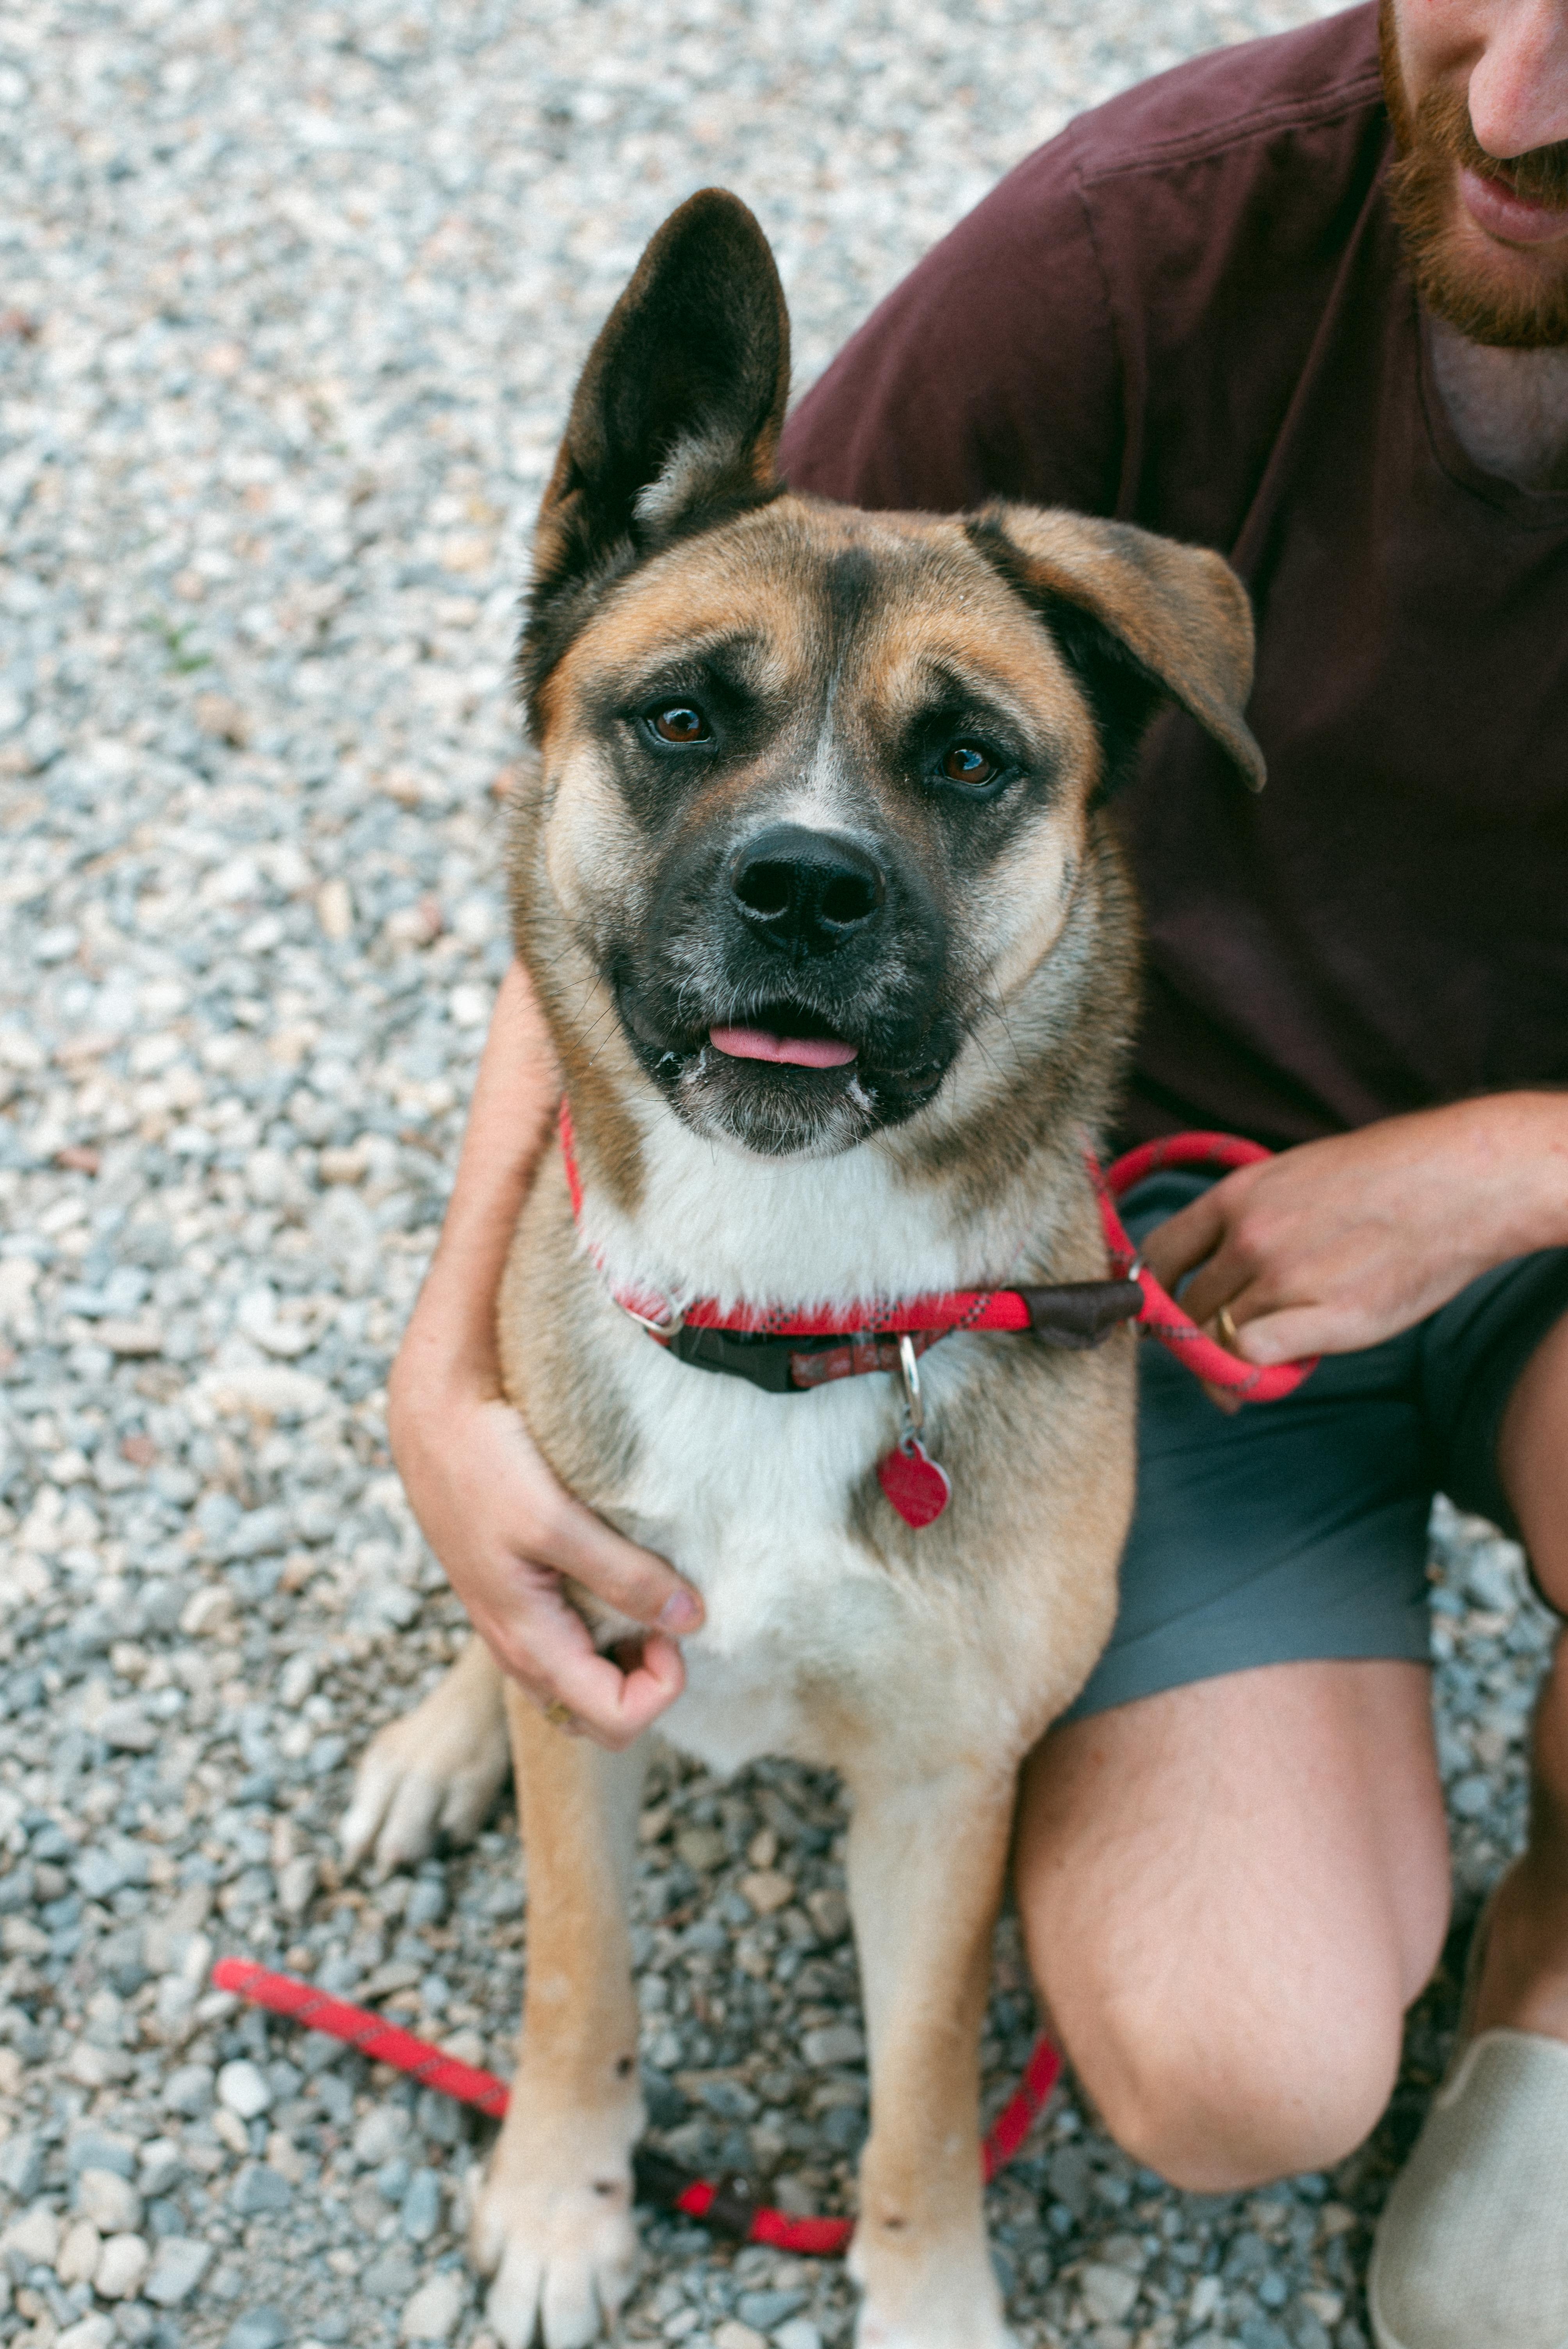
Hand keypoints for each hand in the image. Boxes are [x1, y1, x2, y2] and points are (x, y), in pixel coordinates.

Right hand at [385, 960, 703, 1749]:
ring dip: (598, 1696)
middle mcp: (476, 1544)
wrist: (433, 1375)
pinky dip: (576, 1679)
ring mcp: (475, 1577)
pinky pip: (528, 1659)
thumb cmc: (500, 1340)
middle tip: (683, 1676)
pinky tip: (627, 1668)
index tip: (698, 1613)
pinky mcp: (484, 1589)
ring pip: (535, 1672)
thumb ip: (596, 1301)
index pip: (561, 1548)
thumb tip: (632, 1237)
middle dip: (617, 1691)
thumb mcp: (538, 1312)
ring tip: (662, 1681)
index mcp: (492, 1483)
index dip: (637, 1590)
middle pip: (540, 1653)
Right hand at [389, 1366, 702, 1749]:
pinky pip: (569, 1649)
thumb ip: (624, 1575)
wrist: (432, 1422)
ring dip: (628, 1658)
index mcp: (532, 1644)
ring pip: (585, 1687)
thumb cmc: (484, 1466)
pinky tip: (616, 1578)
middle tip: (664, 1612)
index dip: (664, 1684)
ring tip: (644, 1593)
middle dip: (649, 1682)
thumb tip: (691, 1619)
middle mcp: (521, 1651)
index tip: (674, 1621)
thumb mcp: (557, 1520)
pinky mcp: (516, 1600)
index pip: (618, 1721)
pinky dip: (605, 1633)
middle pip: (602, 1719)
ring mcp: (515, 1629)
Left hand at [1141, 1094, 1567, 1366]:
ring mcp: (1286, 1279)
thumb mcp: (1296, 1175)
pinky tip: (1284, 1368)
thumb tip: (1222, 1276)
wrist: (1460, 1184)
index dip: (1152, 1291)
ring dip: (1229, 1358)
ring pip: (1221, 1336)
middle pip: (1188, 1306)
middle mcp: (1251, 1238)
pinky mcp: (1328, 1319)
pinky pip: (1258, 1358)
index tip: (1160, 1311)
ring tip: (1262, 1359)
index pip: (1159, 1253)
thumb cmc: (1385, 1178)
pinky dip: (1259, 1370)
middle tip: (1221, 1347)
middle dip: (1196, 1333)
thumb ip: (1252, 1221)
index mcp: (1238, 1197)